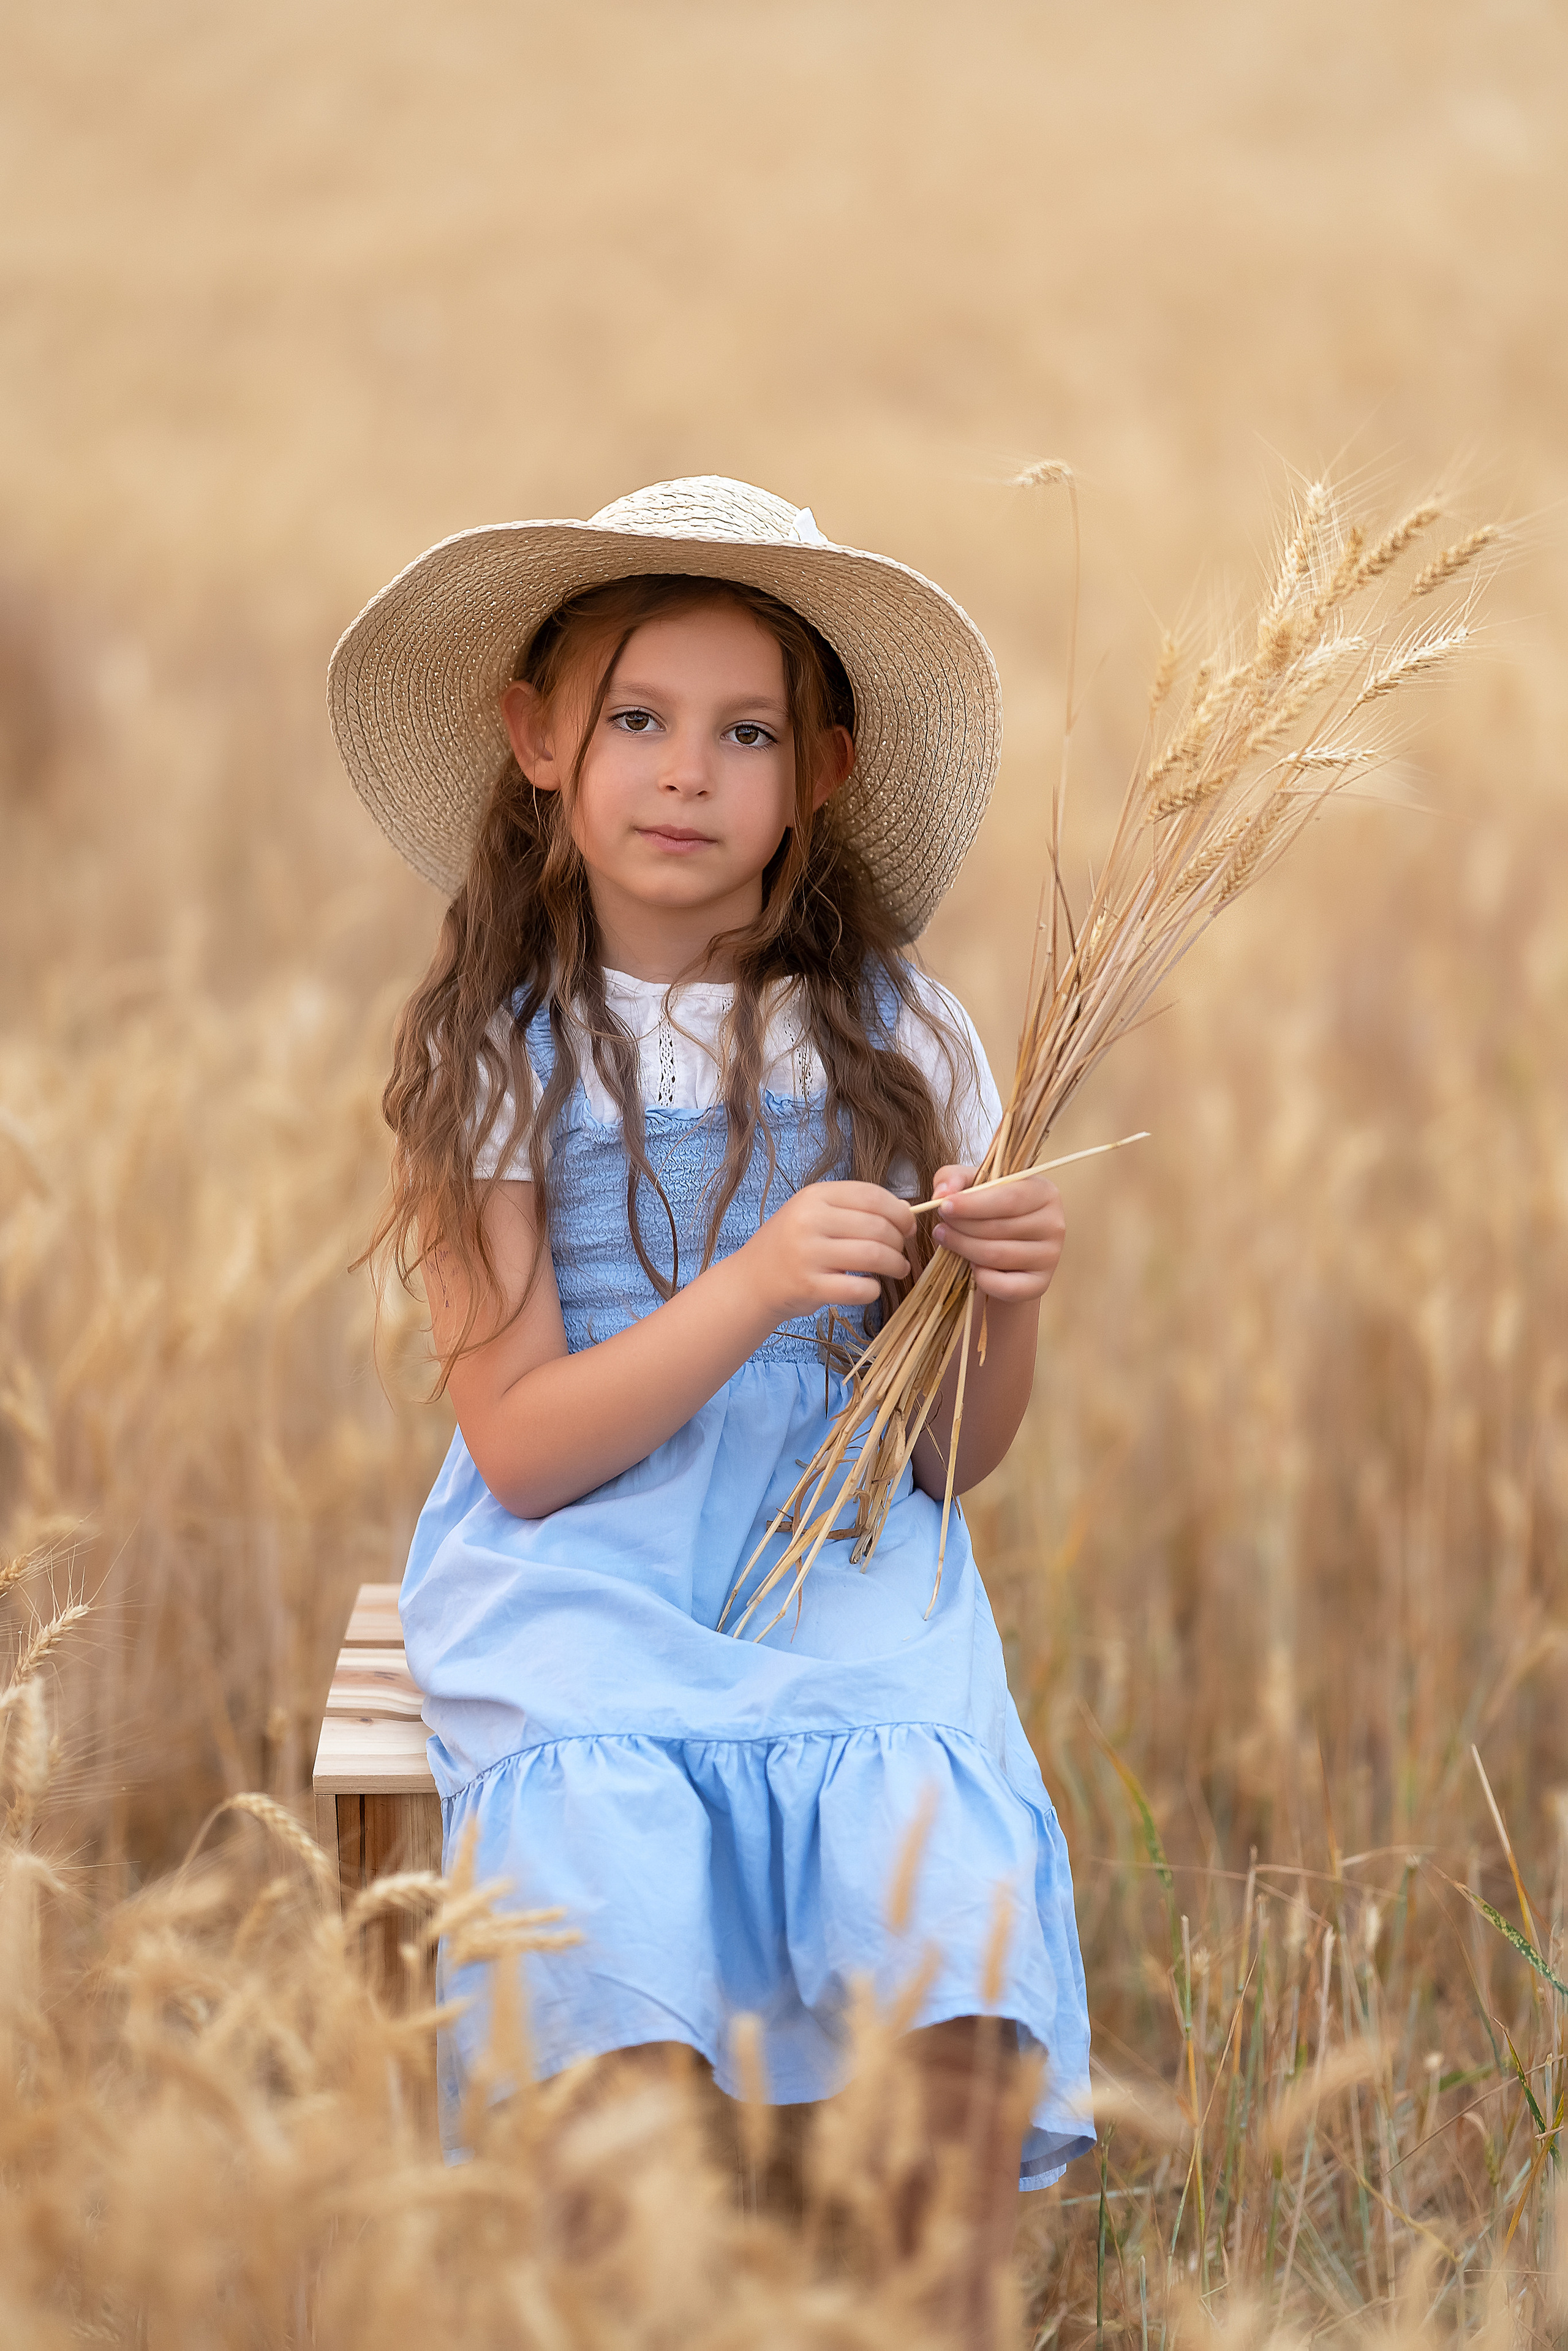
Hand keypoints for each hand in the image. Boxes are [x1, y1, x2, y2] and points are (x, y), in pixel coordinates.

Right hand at [741, 1180, 914, 1322]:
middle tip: (901, 1251)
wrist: (752, 1280)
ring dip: (895, 1264)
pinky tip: (871, 1288)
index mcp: (814, 1196)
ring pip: (873, 1255)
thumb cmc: (792, 1245)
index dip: (899, 1211)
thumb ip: (852, 1209)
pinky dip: (874, 1290)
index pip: (871, 1195)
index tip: (908, 1225)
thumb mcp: (814, 1213)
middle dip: (899, 1241)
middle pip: (877, 1226)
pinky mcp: (809, 1287)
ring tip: (897, 1268)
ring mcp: (807, 1254)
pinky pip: (858, 1289)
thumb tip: (905, 1212)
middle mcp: (809, 1221)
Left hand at [929, 1165, 1065, 1301]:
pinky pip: (1006, 1286)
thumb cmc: (990, 1211)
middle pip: (1001, 1227)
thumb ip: (953, 1179)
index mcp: (1043, 1192)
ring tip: (946, 1240)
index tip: (944, 1207)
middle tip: (939, 1227)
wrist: (1006, 1249)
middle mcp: (1054, 1223)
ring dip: (964, 1249)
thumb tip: (941, 1193)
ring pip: (998, 1256)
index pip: (1009, 1198)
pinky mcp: (1040, 1284)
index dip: (973, 1204)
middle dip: (962, 1228)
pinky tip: (971, 1266)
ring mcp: (1050, 1256)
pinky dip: (982, 1278)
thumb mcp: (972, 1185)